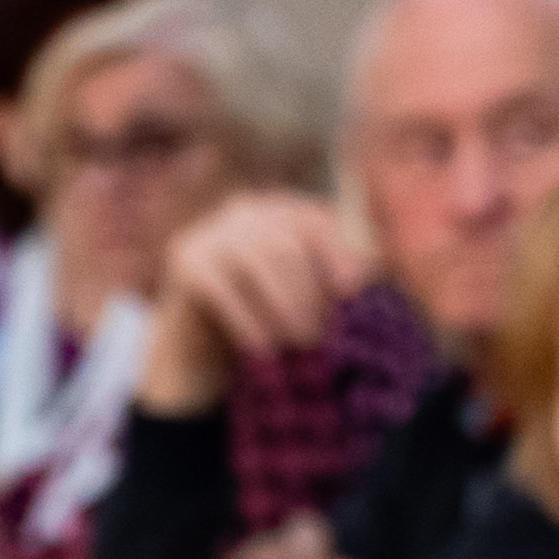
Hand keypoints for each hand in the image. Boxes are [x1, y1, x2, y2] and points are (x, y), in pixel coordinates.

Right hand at [136, 191, 370, 410]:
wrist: (198, 340)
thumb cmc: (263, 314)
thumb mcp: (300, 290)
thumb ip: (332, 275)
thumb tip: (372, 267)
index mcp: (275, 210)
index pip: (313, 220)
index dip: (336, 253)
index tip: (352, 292)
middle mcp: (242, 211)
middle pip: (287, 243)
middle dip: (309, 292)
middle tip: (319, 336)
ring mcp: (210, 232)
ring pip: (259, 260)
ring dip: (284, 307)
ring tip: (298, 344)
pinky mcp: (185, 261)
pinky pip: (224, 289)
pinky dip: (248, 320)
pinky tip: (262, 348)